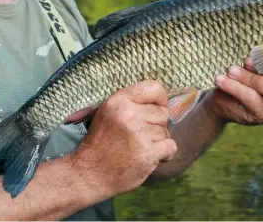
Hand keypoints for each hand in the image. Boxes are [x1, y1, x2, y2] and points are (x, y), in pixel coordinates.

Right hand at [70, 80, 176, 196]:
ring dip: (158, 142)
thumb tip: (159, 98)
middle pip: (163, 113)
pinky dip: (165, 154)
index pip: (154, 88)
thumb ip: (129, 103)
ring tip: (140, 148)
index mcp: (118, 101)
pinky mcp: (148, 153)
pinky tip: (151, 157)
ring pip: (165, 132)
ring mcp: (139, 134)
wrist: (91, 173)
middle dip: (156, 125)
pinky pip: (171, 146)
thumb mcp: (106, 113)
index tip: (155, 110)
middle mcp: (129, 114)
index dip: (160, 100)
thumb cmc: (100, 143)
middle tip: (141, 136)